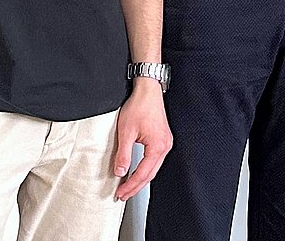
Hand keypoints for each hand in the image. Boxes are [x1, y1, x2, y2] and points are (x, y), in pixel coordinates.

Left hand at [112, 78, 171, 199]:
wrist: (148, 90)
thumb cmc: (140, 106)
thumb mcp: (126, 132)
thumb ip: (123, 154)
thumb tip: (120, 172)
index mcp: (158, 146)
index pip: (143, 173)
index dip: (130, 185)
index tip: (120, 193)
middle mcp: (165, 146)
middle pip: (150, 174)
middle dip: (136, 186)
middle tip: (123, 195)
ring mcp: (165, 143)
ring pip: (153, 168)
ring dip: (141, 179)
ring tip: (128, 187)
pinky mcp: (162, 139)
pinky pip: (154, 160)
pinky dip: (145, 169)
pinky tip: (137, 171)